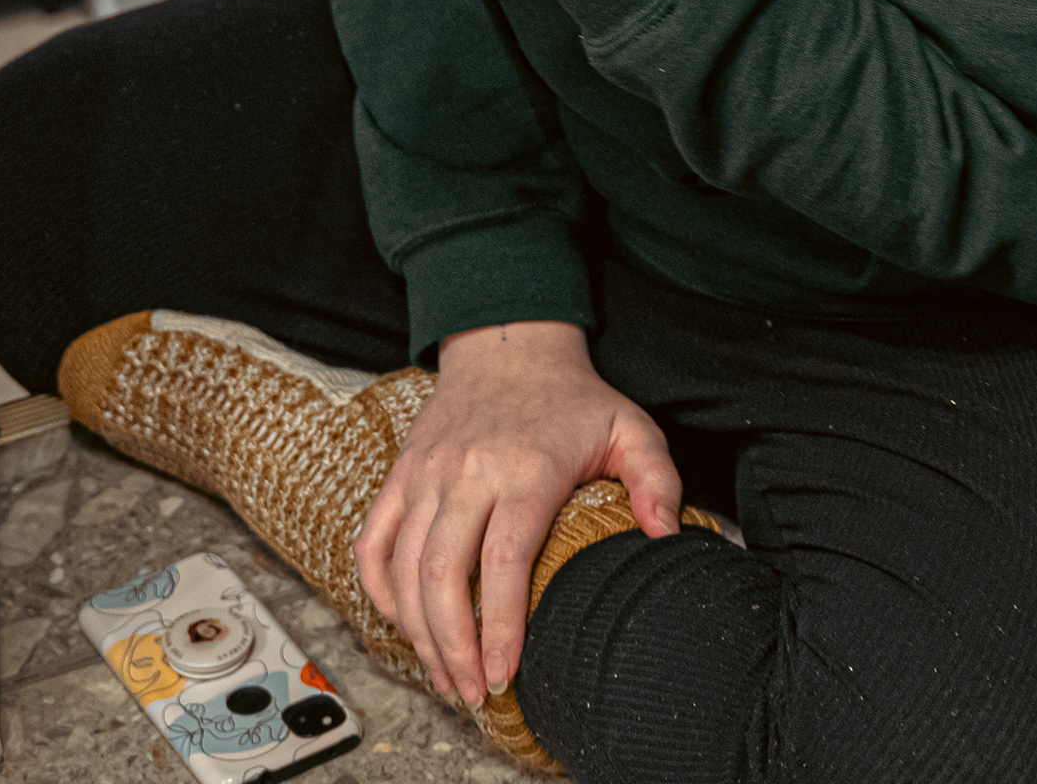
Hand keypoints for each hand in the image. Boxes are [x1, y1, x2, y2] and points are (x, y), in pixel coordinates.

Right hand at [357, 321, 682, 705]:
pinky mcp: (399, 477)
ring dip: (419, 633)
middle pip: (442, 575)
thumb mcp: (631, 428)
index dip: (501, 626)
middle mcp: (466, 475)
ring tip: (447, 677)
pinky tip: (405, 627)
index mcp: (525, 470)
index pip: (503, 562)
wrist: (507, 344)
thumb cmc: (573, 398)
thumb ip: (657, 481)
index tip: (507, 674)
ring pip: (404, 569)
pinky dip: (380, 594)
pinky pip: (372, 545)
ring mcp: (424, 476)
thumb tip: (664, 537)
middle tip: (475, 692)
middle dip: (454, 646)